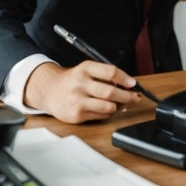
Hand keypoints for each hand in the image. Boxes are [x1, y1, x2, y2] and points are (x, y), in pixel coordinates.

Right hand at [24, 61, 139, 122]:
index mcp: (85, 69)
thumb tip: (128, 85)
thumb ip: (105, 75)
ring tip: (119, 104)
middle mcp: (80, 83)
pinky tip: (105, 109)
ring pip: (107, 106)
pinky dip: (107, 113)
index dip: (125, 78)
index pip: (110, 72)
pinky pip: (100, 116)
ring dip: (117, 106)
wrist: (50, 91)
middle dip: (127, 96)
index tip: (134, 84)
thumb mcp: (86, 70)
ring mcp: (77, 100)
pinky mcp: (76, 114)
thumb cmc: (73, 81)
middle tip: (135, 97)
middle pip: (110, 92)